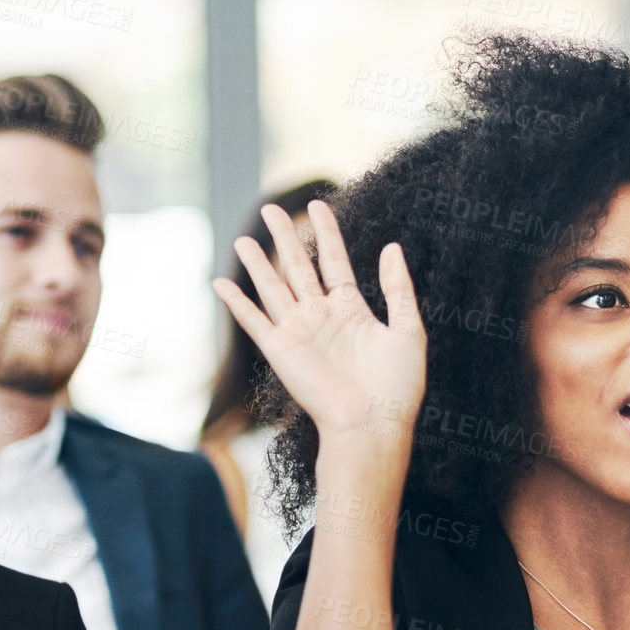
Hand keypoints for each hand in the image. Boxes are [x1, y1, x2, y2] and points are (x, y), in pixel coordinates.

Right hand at [212, 200, 426, 445]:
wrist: (373, 424)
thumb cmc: (397, 386)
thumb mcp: (408, 330)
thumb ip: (398, 289)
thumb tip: (390, 247)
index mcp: (352, 311)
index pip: (334, 261)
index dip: (326, 233)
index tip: (317, 205)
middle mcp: (322, 317)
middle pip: (299, 267)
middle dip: (285, 237)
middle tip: (270, 209)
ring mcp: (299, 332)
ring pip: (274, 287)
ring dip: (258, 262)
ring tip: (244, 237)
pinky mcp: (281, 350)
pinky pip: (254, 320)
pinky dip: (237, 302)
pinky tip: (222, 282)